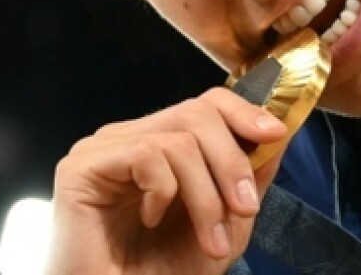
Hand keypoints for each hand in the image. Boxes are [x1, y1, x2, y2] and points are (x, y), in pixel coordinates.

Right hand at [47, 87, 289, 274]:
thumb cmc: (162, 273)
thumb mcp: (225, 226)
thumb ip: (249, 181)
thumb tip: (278, 136)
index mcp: (159, 144)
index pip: (203, 103)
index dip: (243, 111)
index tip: (274, 135)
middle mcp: (129, 138)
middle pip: (196, 113)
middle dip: (231, 162)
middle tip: (245, 209)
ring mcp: (103, 149)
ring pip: (177, 138)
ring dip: (206, 195)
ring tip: (211, 240)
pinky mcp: (81, 167)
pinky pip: (146, 154)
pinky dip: (164, 192)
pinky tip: (151, 220)